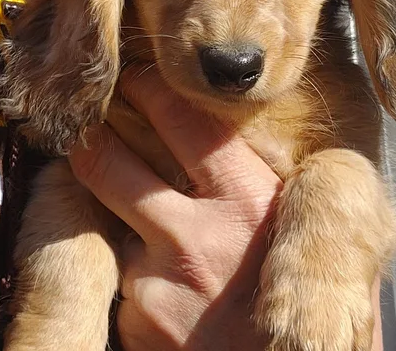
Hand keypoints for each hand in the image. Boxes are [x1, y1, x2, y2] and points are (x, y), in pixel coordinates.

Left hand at [69, 68, 383, 349]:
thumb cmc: (306, 306)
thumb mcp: (306, 233)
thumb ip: (273, 184)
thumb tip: (252, 134)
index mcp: (249, 203)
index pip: (183, 119)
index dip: (149, 88)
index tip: (136, 76)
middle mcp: (198, 236)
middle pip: (111, 160)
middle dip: (93, 135)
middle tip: (89, 123)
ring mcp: (159, 280)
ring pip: (109, 215)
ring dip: (111, 204)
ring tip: (122, 196)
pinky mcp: (137, 318)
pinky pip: (122, 273)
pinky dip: (134, 269)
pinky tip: (167, 285)